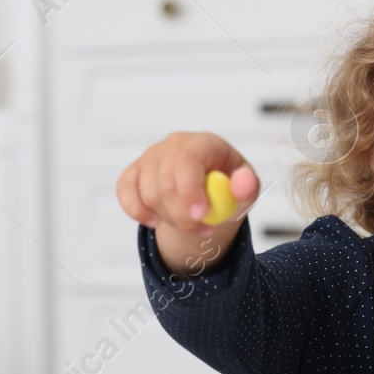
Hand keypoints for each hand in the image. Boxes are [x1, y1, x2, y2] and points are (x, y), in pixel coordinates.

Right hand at [117, 132, 260, 235]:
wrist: (207, 196)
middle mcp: (175, 144)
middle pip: (167, 180)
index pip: (189, 158)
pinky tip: (157, 220)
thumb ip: (246, 187)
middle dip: (183, 214)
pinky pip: (126, 193)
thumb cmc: (226, 189)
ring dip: (169, 217)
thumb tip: (244, 183)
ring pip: (148, 193)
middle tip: (203, 229)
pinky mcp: (134, 171)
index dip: (191, 189)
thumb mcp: (244, 191)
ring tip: (188, 222)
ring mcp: (151, 156)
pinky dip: (139, 212)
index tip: (200, 216)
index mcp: (205, 143)